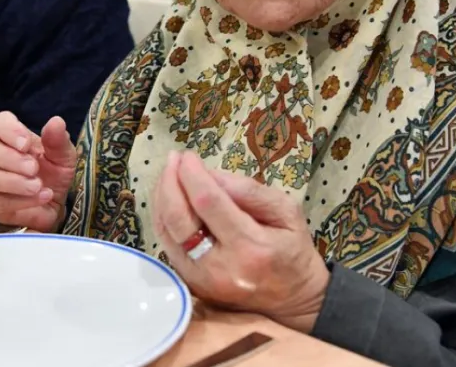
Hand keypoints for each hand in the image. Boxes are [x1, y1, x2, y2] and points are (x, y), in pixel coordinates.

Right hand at [0, 112, 77, 232]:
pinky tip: (42, 197)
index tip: (26, 144)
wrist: (55, 203)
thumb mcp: (62, 156)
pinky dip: (21, 200)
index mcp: (7, 134)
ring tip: (37, 185)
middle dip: (8, 158)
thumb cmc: (54, 172)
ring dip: (12, 181)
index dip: (9, 130)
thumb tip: (56, 122)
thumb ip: (58, 140)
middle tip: (33, 168)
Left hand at [153, 151, 330, 333]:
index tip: (188, 155)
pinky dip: (163, 218)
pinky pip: (167, 245)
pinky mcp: (191, 284)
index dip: (193, 175)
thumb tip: (212, 174)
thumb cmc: (293, 252)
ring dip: (162, 198)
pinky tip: (169, 198)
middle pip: (178, 219)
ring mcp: (201, 279)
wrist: (292, 300)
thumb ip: (250, 191)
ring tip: (169, 173)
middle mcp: (220, 267)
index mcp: (250, 247)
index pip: (209, 203)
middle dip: (170, 182)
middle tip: (174, 159)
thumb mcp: (287, 212)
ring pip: (167, 232)